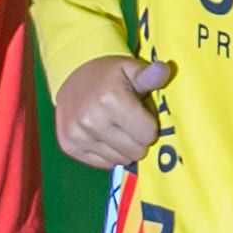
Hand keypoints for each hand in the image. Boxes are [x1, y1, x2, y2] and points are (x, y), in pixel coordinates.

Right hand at [55, 57, 168, 172]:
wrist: (72, 75)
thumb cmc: (110, 75)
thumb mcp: (131, 69)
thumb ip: (150, 75)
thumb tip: (163, 69)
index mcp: (110, 100)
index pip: (148, 135)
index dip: (150, 124)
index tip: (140, 111)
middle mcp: (91, 120)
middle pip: (136, 151)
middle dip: (138, 137)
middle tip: (128, 119)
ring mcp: (77, 135)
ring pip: (121, 160)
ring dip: (124, 146)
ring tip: (115, 125)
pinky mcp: (69, 146)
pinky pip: (104, 163)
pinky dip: (109, 153)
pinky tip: (104, 135)